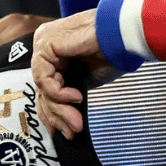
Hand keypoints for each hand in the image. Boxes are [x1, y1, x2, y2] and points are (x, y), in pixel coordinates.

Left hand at [31, 10, 118, 139]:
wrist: (123, 34)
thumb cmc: (113, 51)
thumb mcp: (87, 78)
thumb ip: (70, 92)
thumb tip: (62, 119)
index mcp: (56, 51)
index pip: (46, 86)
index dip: (52, 111)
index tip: (62, 132)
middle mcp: (46, 45)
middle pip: (42, 88)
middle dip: (57, 114)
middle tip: (71, 132)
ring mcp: (43, 43)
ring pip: (43, 86)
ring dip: (60, 108)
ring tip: (76, 122)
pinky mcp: (45, 44)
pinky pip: (44, 78)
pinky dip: (59, 93)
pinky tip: (76, 97)